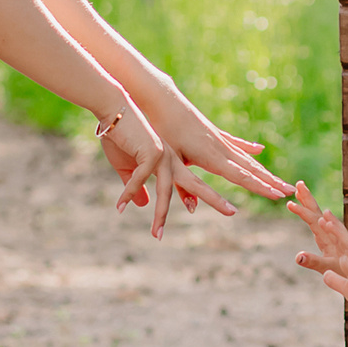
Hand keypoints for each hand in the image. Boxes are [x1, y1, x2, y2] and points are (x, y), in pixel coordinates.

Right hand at [97, 108, 219, 239]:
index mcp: (172, 161)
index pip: (190, 185)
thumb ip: (137, 188)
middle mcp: (172, 160)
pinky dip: (127, 193)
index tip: (217, 210)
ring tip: (157, 234)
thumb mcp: (128, 168)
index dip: (200, 197)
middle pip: (196, 184)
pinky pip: (137, 181)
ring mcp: (163, 156)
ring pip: (166, 190)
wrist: (114, 113)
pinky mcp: (151, 152)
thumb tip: (144, 206)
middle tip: (233, 212)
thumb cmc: (120, 138)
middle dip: (215, 199)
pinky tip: (120, 206)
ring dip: (159, 215)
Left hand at [140, 95, 288, 211]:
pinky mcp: (214, 132)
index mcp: (211, 157)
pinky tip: (260, 149)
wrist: (162, 101)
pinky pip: (236, 143)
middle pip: (252, 168)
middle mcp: (220, 148)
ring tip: (280, 179)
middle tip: (291, 191)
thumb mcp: (169, 163)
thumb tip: (192, 209)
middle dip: (272, 181)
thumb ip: (181, 188)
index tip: (278, 195)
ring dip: (264, 170)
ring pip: (247, 157)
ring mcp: (219, 139)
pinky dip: (248, 148)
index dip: (261, 187)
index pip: (241, 176)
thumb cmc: (162, 132)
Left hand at [286, 183, 347, 314]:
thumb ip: (333, 279)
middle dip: (322, 216)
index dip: (311, 219)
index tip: (295, 204)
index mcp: (341, 255)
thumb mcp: (344, 286)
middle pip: (333, 231)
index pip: (323, 234)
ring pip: (346, 243)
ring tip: (326, 219)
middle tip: (306, 194)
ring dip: (337, 231)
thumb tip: (326, 275)